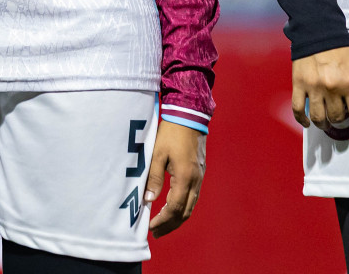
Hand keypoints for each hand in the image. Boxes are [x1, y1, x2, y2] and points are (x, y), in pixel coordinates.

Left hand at [145, 120, 205, 237]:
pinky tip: (172, 208)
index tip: (150, 227)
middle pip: (185, 212)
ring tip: (162, 225)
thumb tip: (149, 199)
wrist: (189, 116)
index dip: (162, 220)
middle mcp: (196, 180)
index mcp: (185, 177)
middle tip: (155, 233)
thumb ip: (154, 178)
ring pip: (191, 206)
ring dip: (177, 218)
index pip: (175, 208)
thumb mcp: (157, 154)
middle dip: (170, 224)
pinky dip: (183, 207)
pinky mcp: (199, 172)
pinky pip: (193, 197)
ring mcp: (199, 177)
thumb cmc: (171, 133)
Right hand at [292, 47, 348, 137]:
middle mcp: (332, 88)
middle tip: (340, 120)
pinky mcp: (299, 85)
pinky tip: (307, 122)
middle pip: (336, 118)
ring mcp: (314, 88)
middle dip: (340, 122)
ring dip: (323, 123)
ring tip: (325, 122)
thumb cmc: (338, 48)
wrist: (318, 31)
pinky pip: (298, 109)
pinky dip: (302, 119)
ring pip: (318, 117)